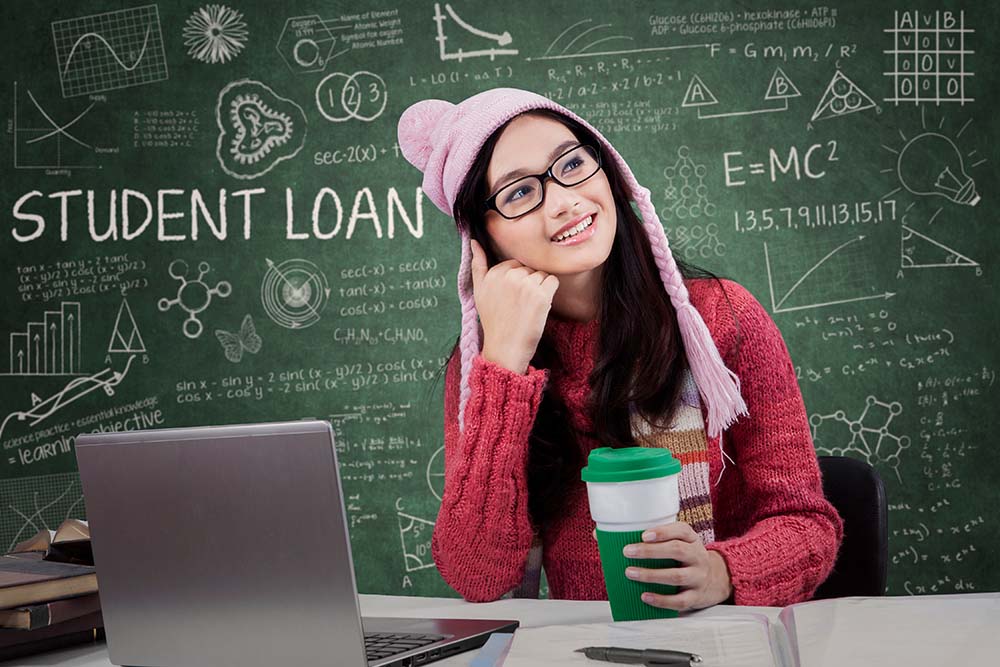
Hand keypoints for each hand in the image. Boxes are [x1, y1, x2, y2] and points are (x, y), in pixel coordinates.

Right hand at [470, 238, 558, 373]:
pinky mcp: (541, 294)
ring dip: (539, 288)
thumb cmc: (493, 321)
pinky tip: (539, 306)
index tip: (509, 298)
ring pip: (541, 274)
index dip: (516, 281)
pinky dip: (550, 292)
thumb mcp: (479, 291)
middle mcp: (508, 275)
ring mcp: (525, 284)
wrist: (504, 348)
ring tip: (527, 307)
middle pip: (529, 268)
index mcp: (494, 272)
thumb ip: (477, 264)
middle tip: (518, 305)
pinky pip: (553, 281)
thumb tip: (474, 241)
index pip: (515, 263)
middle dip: (528, 283)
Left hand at [621, 522, 732, 611]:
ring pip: (677, 576)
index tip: (644, 535)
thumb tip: (610, 537)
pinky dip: (661, 600)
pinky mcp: (696, 597)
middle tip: (628, 552)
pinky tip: (645, 596)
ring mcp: (698, 577)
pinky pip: (680, 600)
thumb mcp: (680, 542)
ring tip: (630, 573)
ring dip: (651, 575)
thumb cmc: (686, 558)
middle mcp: (698, 557)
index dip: (663, 532)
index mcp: (692, 539)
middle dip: (650, 551)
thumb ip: (656, 539)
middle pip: (677, 551)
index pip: (682, 530)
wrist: (715, 579)